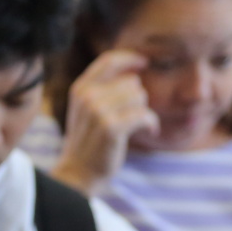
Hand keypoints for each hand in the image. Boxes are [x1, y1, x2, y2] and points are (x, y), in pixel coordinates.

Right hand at [52, 50, 157, 192]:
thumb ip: (103, 89)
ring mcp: (98, 111)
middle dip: (138, 100)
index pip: (108, 61)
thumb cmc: (90, 140)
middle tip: (132, 117)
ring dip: (145, 112)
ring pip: (140, 97)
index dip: (130, 59)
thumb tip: (134, 73)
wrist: (79, 171)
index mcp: (81, 88)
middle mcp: (87, 96)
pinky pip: (145, 115)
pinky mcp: (111, 127)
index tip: (144, 62)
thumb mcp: (88, 108)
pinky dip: (152, 123)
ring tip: (137, 126)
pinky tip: (149, 131)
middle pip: (132, 82)